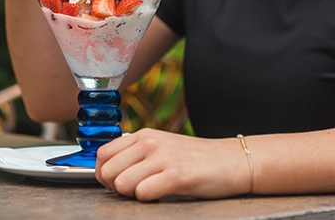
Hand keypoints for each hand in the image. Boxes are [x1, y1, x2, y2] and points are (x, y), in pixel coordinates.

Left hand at [95, 128, 249, 200]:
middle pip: (108, 172)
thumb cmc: (195, 159)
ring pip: (122, 184)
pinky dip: (149, 199)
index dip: (104, 174)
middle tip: (135, 190)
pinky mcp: (177, 175)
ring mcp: (164, 158)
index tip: (117, 182)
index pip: (102, 154)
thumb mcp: (162, 146)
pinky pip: (143, 193)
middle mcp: (150, 142)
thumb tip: (108, 171)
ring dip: (133, 195)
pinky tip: (163, 193)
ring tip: (152, 191)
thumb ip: (136, 153)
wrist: (232, 161)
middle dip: (116, 188)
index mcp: (144, 135)